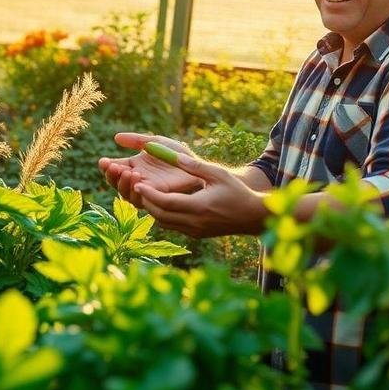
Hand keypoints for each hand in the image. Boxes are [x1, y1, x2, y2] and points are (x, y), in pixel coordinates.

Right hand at [98, 133, 203, 207]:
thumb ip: (136, 141)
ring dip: (123, 184)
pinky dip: (136, 191)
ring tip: (128, 172)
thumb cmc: (176, 154)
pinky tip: (138, 180)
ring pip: (125, 194)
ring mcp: (145, 191)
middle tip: (114, 168)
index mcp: (133, 166)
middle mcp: (136, 180)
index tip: (103, 161)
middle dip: (112, 176)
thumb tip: (116, 138)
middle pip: (115, 183)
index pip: (114, 169)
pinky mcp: (154, 199)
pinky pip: (140, 201)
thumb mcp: (155, 142)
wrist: (194, 166)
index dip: (106, 167)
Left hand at [133, 153, 267, 237]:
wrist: (253, 216)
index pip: (165, 203)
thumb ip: (195, 166)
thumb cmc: (237, 192)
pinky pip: (173, 226)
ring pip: (165, 223)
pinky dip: (164, 216)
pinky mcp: (197, 235)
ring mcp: (195, 231)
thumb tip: (172, 154)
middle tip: (136, 188)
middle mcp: (194, 223)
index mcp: (199, 207)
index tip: (137, 184)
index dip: (149, 194)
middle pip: (160, 215)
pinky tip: (161, 203)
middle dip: (146, 202)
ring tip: (145, 194)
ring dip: (153, 210)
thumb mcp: (218, 174)